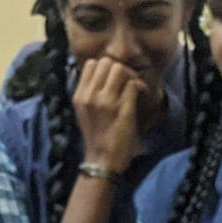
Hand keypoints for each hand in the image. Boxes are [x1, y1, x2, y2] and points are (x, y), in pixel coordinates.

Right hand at [72, 59, 144, 176]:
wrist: (102, 160)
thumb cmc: (95, 137)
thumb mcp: (83, 112)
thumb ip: (88, 93)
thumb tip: (97, 73)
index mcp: (79, 95)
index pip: (91, 64)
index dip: (105, 67)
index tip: (113, 79)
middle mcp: (89, 96)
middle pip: (106, 62)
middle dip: (120, 68)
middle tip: (127, 81)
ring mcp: (106, 102)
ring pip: (120, 69)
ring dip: (131, 75)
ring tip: (135, 87)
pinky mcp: (122, 109)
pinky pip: (132, 84)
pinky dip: (140, 86)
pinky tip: (142, 93)